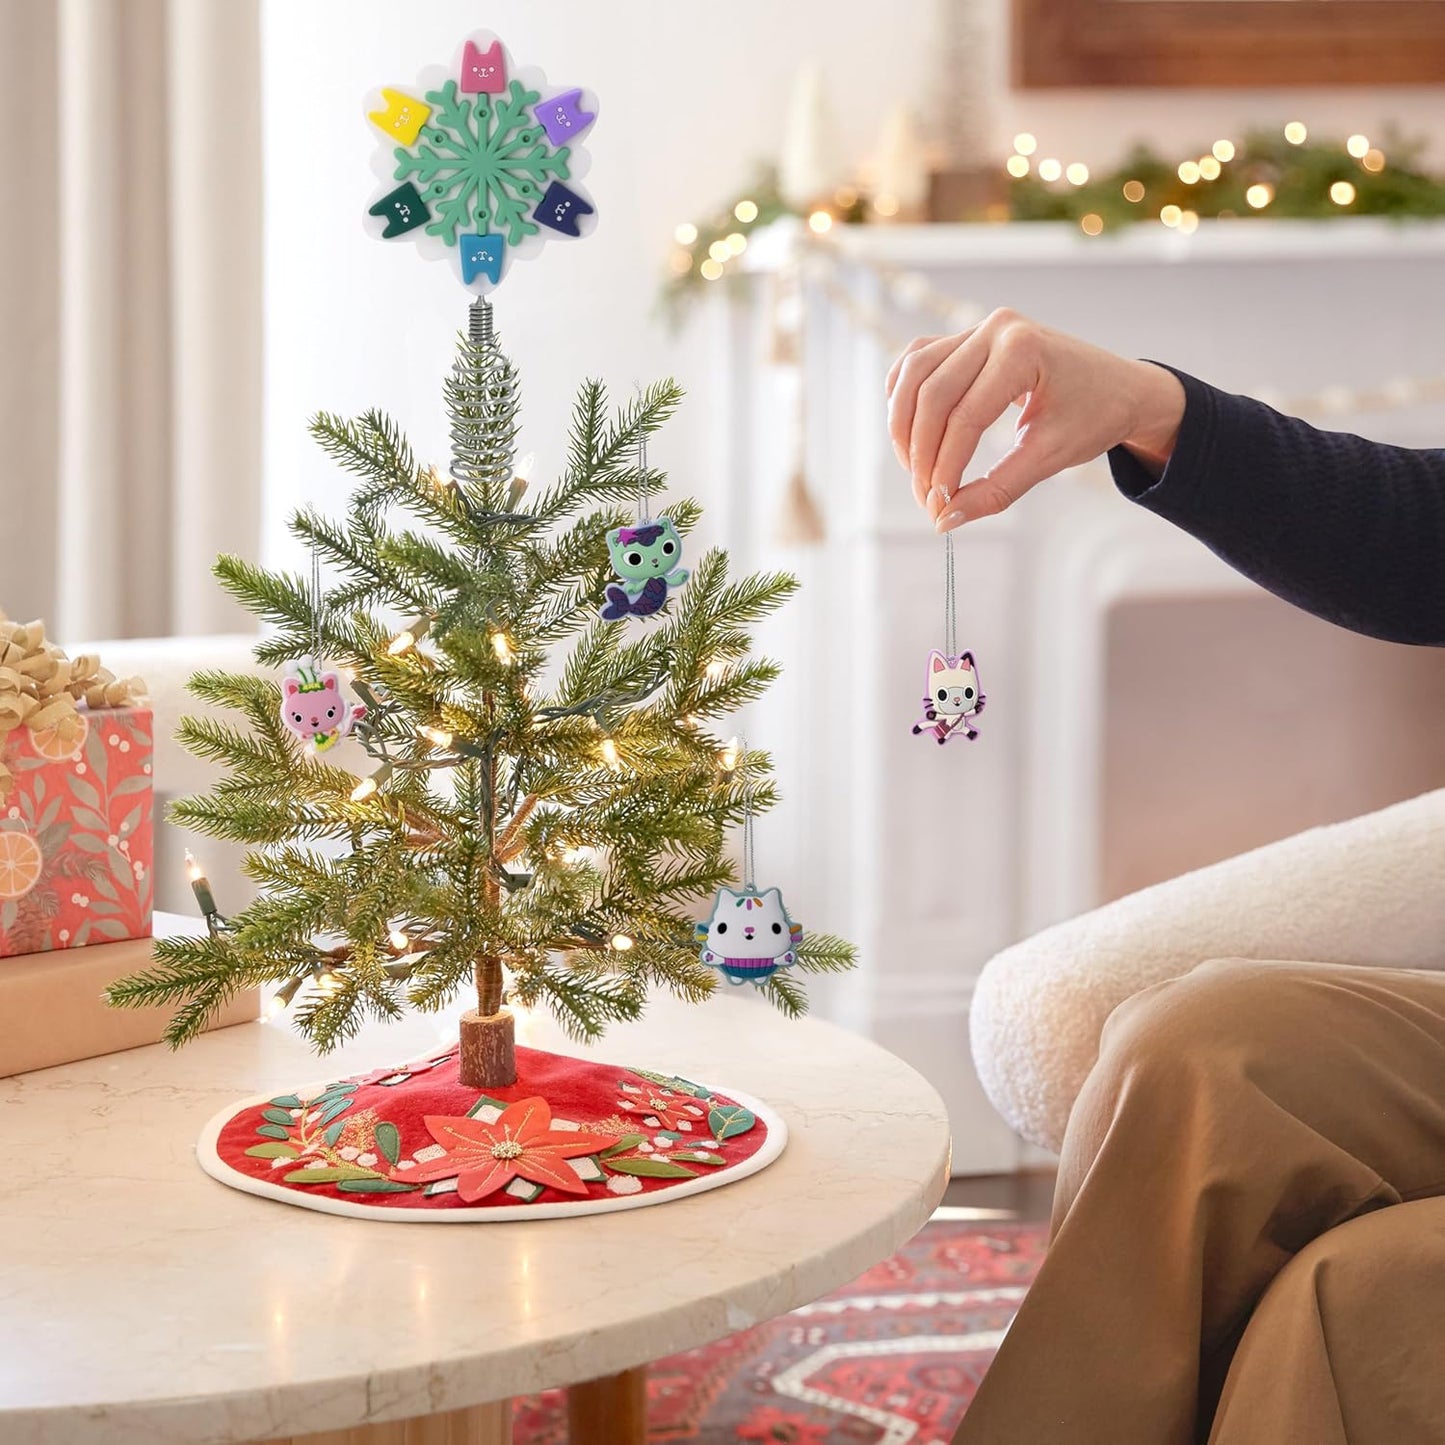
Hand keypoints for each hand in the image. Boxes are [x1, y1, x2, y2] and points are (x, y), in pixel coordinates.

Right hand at [884, 309, 1186, 530]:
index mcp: (1023, 350)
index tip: (937, 505)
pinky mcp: (967, 338)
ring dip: (902, 424)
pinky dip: (903, 395)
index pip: (965, 417)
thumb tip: (945, 519)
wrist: (1120, 388)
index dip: (944, 467)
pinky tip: (908, 430)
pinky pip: (917, 361)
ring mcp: (978, 328)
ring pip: (913, 373)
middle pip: (931, 394)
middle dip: (920, 452)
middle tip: (926, 496)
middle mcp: (996, 329)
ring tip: (913, 468)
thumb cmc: (1094, 416)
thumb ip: (996, 490)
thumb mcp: (1049, 458)